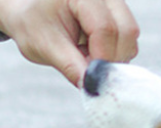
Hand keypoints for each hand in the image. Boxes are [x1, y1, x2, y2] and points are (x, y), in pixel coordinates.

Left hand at [0, 0, 138, 85]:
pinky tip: (91, 52)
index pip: (105, 28)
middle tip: (87, 70)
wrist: (30, 12)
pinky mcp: (117, 14)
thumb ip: (70, 66)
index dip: (101, 59)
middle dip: (111, 59)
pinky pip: (127, 39)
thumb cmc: (33, 24)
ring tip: (85, 58)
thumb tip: (91, 86)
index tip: (88, 79)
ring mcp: (113, 2)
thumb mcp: (45, 46)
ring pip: (130, 37)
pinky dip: (113, 54)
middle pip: (127, 30)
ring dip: (113, 58)